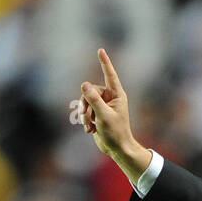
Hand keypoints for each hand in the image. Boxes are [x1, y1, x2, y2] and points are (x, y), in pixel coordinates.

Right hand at [80, 47, 151, 183]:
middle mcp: (110, 98)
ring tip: (89, 127)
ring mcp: (103, 106)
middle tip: (85, 116)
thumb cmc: (116, 133)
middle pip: (90, 91)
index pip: (110, 75)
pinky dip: (85, 121)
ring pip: (85, 101)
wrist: (117, 150)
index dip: (105, 63)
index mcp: (117, 95)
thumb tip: (84, 84)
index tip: (100, 50)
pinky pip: (85, 111)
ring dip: (85, 115)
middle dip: (85, 103)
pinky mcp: (97, 114)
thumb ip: (93, 100)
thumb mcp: (104, 116)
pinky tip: (90, 130)